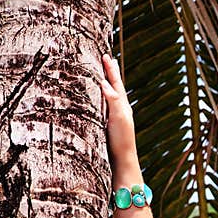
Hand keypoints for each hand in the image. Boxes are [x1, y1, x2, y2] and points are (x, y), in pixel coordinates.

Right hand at [99, 54, 138, 171]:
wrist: (121, 162)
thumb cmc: (121, 141)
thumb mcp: (119, 118)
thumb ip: (114, 100)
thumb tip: (105, 83)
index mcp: (124, 106)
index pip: (116, 83)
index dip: (110, 70)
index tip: (106, 56)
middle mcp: (119, 110)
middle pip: (114, 87)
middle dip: (108, 73)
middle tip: (104, 59)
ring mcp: (113, 118)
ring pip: (108, 96)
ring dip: (104, 84)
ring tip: (99, 73)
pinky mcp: (106, 126)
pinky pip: (102, 106)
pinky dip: (98, 97)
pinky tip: (94, 98)